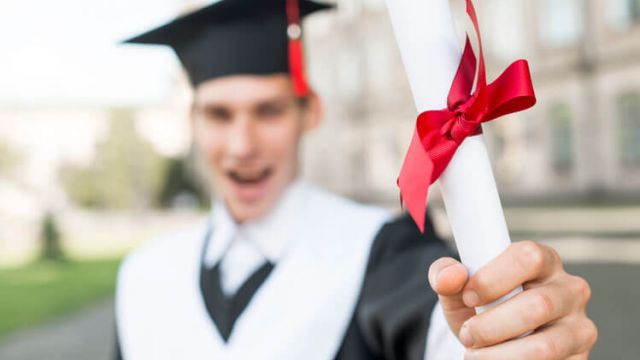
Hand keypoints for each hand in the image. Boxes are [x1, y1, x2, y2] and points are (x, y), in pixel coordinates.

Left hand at [427, 240, 596, 358]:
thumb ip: (445, 275)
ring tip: (475, 356)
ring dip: (501, 356)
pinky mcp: (579, 358)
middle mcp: (569, 290)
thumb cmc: (482, 306)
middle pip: (538, 305)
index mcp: (543, 260)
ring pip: (544, 346)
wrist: (496, 340)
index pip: (528, 257)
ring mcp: (579, 327)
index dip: (493, 278)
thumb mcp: (459, 289)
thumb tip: (451, 275)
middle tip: (468, 335)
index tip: (467, 296)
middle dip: (492, 326)